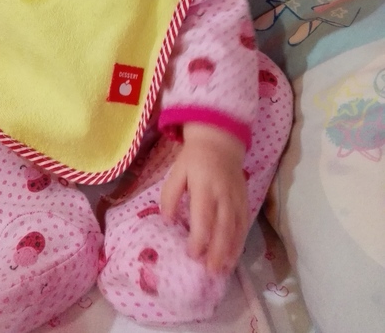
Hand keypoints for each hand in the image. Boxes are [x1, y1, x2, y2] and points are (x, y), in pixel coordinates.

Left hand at [160, 123, 247, 273]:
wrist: (220, 141)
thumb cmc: (194, 159)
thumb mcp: (176, 172)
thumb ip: (170, 196)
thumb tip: (168, 221)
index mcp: (204, 187)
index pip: (204, 217)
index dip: (199, 238)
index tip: (192, 254)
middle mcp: (223, 195)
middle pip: (223, 227)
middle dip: (217, 252)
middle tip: (210, 272)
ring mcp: (236, 198)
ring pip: (236, 229)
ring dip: (230, 251)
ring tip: (222, 271)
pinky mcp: (244, 200)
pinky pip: (244, 224)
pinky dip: (240, 241)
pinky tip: (234, 256)